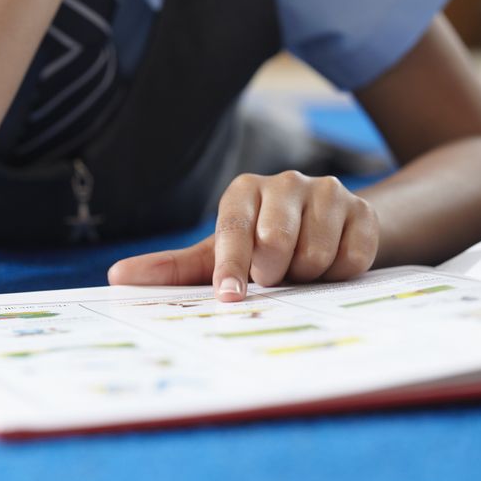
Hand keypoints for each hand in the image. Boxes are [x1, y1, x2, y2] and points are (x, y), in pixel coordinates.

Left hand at [107, 171, 379, 300]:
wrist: (328, 233)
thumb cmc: (262, 248)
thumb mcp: (218, 256)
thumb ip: (174, 268)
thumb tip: (116, 277)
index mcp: (244, 192)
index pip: (233, 229)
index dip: (231, 266)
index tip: (229, 297)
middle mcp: (285, 184)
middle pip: (277, 242)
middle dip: (275, 273)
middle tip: (275, 278)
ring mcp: (328, 192)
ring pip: (317, 254)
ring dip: (308, 277)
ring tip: (302, 271)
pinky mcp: (364, 211)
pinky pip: (353, 257)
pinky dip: (341, 274)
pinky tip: (332, 267)